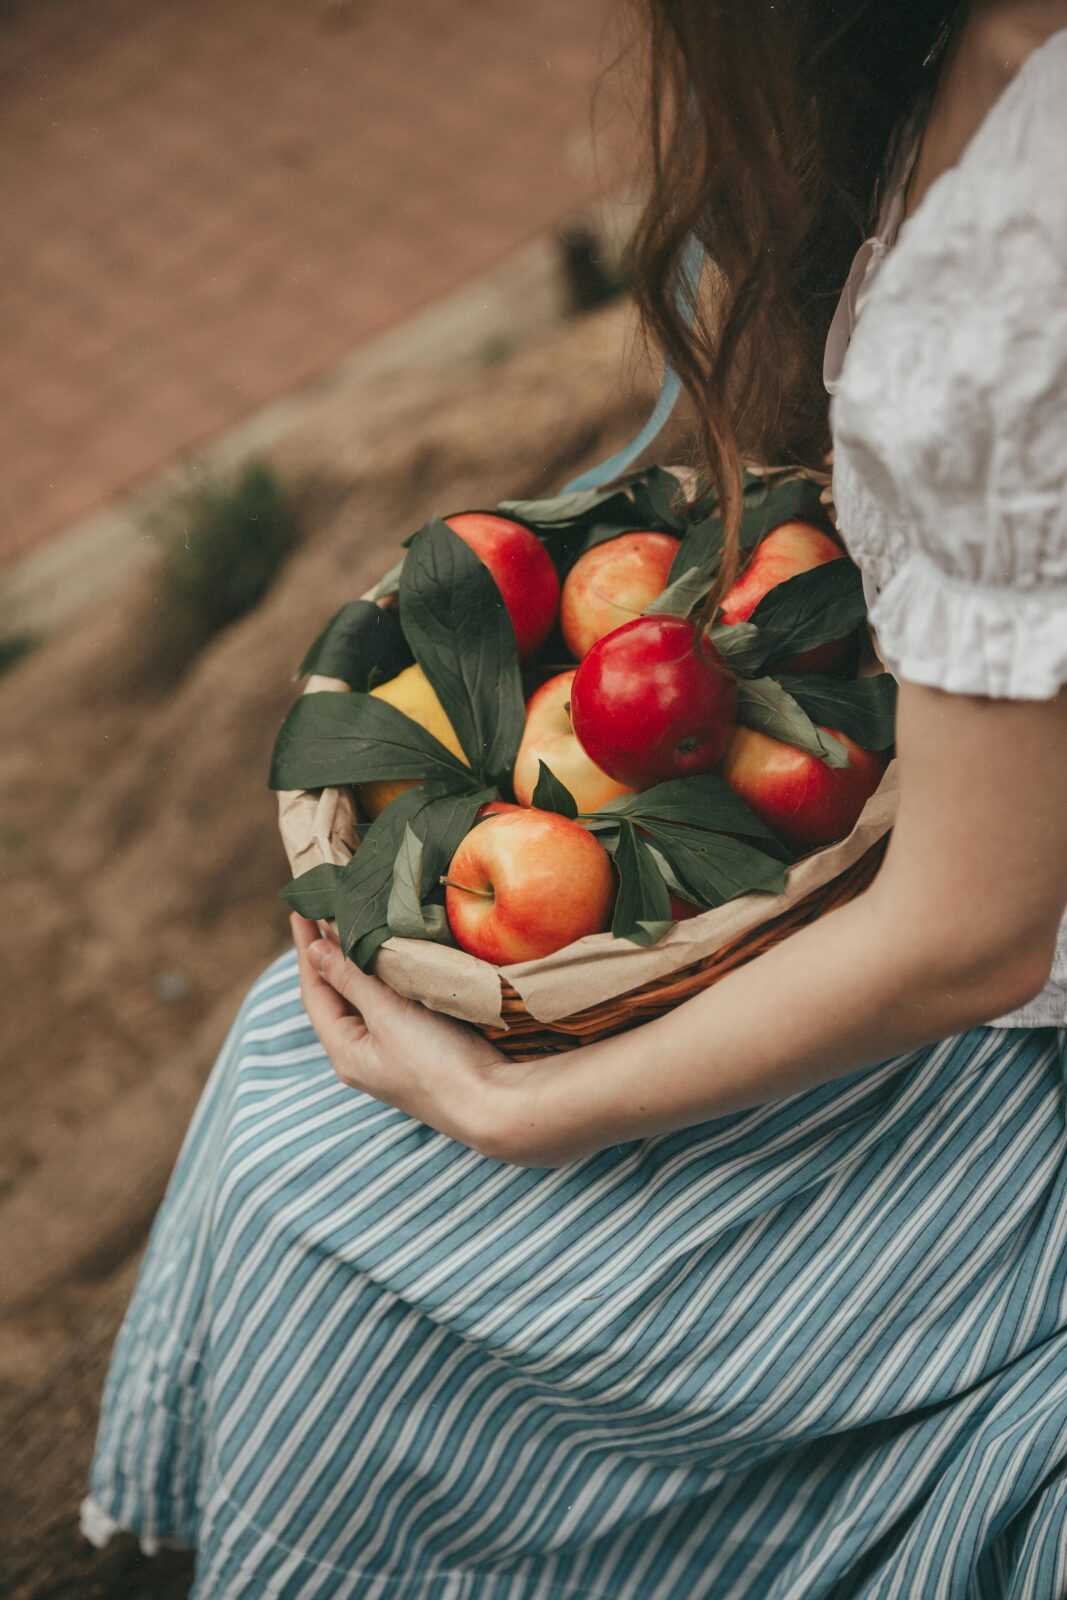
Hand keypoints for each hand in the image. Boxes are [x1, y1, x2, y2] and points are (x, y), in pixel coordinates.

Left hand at [290, 914, 516, 1158]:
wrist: (492, 1103)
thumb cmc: (435, 1062)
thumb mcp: (388, 1016)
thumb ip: (352, 980)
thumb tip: (315, 951)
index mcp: (345, 1051)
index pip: (314, 991)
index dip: (307, 949)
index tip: (301, 910)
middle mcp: (362, 1054)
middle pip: (336, 995)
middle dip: (330, 953)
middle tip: (326, 909)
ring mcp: (391, 1052)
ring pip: (365, 998)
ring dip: (359, 962)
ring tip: (355, 924)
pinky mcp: (420, 1046)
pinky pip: (391, 1004)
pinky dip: (386, 976)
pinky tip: (394, 958)